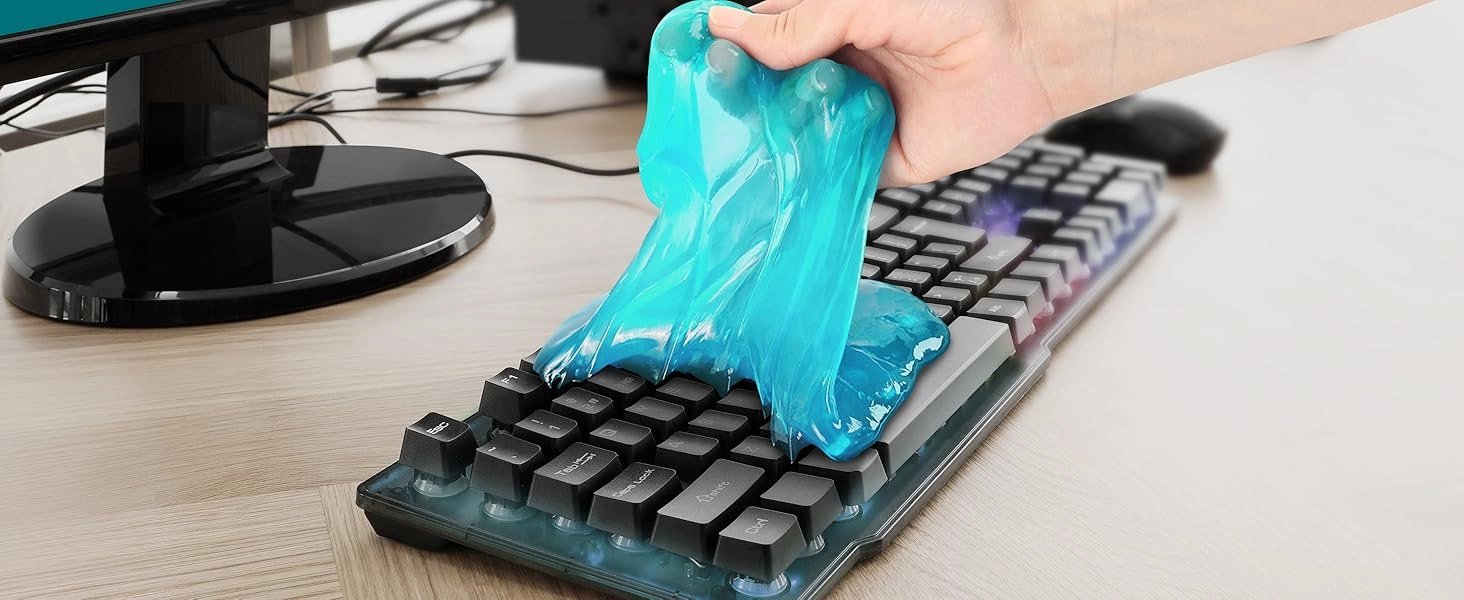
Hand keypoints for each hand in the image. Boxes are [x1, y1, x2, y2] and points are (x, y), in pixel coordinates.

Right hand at [708, 0, 1055, 187]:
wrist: (1030, 56)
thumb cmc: (965, 9)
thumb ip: (801, 20)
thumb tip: (729, 26)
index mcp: (829, 26)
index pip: (760, 39)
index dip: (729, 50)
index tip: (700, 61)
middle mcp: (835, 72)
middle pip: (768, 92)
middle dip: (745, 99)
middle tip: (727, 102)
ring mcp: (851, 117)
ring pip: (792, 135)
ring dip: (776, 136)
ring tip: (774, 127)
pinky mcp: (876, 160)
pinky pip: (831, 174)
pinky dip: (812, 175)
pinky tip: (801, 166)